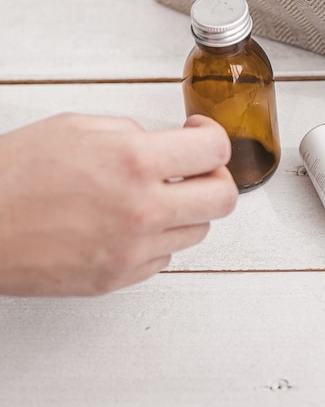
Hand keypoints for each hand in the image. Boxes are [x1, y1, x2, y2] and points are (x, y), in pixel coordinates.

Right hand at [0, 113, 237, 296]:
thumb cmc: (15, 173)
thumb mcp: (78, 127)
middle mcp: (142, 210)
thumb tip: (163, 144)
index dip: (212, 135)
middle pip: (223, 199)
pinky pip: (162, 258)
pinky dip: (157, 239)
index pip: (215, 149)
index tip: (197, 132)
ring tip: (153, 194)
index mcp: (135, 161)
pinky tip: (129, 222)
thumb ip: (132, 134)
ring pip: (196, 231)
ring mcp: (131, 250)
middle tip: (193, 167)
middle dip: (214, 177)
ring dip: (185, 209)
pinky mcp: (115, 279)